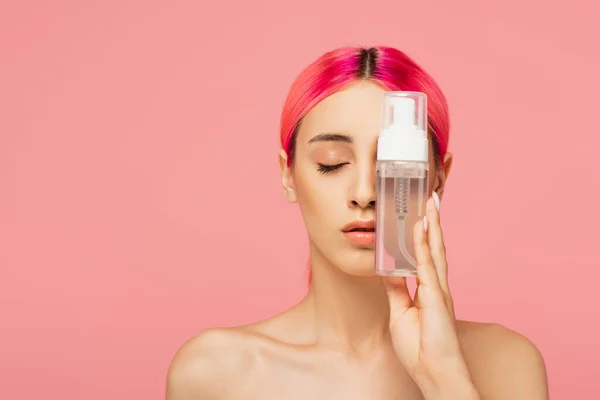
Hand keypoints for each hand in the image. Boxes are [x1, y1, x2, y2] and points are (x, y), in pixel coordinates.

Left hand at [383, 193, 479, 398]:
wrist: (434, 372)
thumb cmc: (420, 348)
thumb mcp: (400, 312)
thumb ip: (397, 289)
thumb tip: (388, 269)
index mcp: (429, 290)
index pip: (425, 255)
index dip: (424, 235)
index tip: (419, 215)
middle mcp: (437, 285)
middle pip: (434, 246)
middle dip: (432, 222)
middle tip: (430, 198)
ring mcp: (439, 290)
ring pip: (435, 250)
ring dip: (432, 225)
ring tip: (429, 202)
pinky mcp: (437, 297)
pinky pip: (427, 265)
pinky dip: (423, 245)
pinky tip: (421, 228)